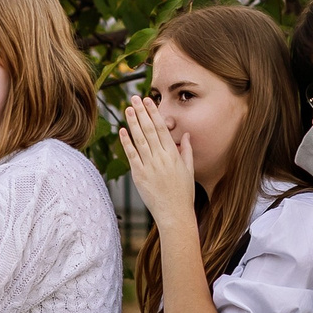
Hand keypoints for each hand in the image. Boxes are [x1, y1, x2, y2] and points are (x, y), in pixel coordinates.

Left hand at [120, 95, 197, 225]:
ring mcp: (149, 166)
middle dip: (141, 112)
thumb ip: (187, 151)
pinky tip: (122, 131)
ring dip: (133, 122)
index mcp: (174, 155)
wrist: (175, 214)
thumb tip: (186, 135)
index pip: (162, 128)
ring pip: (139, 140)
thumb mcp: (189, 170)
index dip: (154, 113)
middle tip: (135, 98)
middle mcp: (161, 158)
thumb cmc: (183, 193)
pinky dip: (126, 142)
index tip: (149, 101)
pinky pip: (132, 156)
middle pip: (149, 130)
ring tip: (128, 109)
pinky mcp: (139, 176)